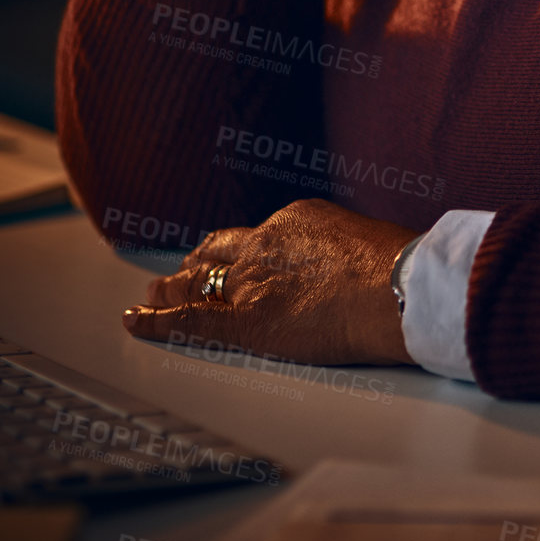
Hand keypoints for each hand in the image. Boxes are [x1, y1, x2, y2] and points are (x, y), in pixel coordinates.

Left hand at [122, 199, 420, 365]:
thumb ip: (350, 254)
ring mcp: (250, 281)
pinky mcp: (242, 320)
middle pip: (219, 253)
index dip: (237, 250)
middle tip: (181, 271)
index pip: (257, 237)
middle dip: (198, 264)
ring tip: (154, 294)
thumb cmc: (401, 271)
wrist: (395, 287)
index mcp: (299, 219)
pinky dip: (156, 320)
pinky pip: (186, 319)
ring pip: (197, 282)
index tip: (231, 256)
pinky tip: (137, 321)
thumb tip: (363, 269)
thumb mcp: (372, 243)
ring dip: (172, 288)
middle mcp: (266, 244)